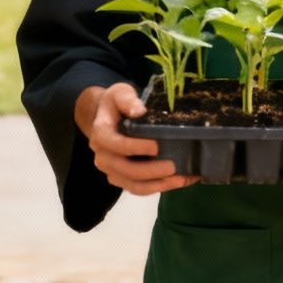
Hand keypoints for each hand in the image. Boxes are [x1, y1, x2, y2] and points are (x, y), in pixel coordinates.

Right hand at [74, 82, 199, 195]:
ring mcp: (112, 171)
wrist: (109, 118)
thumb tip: (140, 111)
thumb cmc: (116, 104)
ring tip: (180, 179)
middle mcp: (102, 156)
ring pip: (133, 185)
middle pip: (125, 170)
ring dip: (158, 185)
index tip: (156, 146)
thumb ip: (128, 100)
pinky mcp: (123, 179)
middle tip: (173, 167)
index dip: (134, 148)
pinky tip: (181, 181)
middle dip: (150, 171)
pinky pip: (140, 189)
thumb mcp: (120, 94)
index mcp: (101, 134)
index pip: (114, 144)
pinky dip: (160, 187)